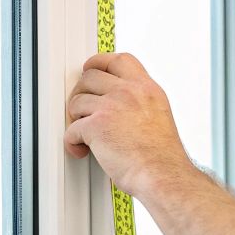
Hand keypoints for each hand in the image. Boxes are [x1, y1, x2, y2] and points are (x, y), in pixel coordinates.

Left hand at [63, 52, 192, 198]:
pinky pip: (72, 129)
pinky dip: (72, 142)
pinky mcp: (96, 126)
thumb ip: (139, 103)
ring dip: (76, 119)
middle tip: (82, 109)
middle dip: (81, 92)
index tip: (91, 69)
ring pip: (77, 101)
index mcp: (146, 89)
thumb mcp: (159, 115)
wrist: (162, 174)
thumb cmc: (162, 156)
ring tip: (85, 134)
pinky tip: (81, 150)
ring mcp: (111, 106)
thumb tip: (118, 104)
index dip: (99, 62)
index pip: (119, 60)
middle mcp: (129, 92)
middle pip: (91, 76)